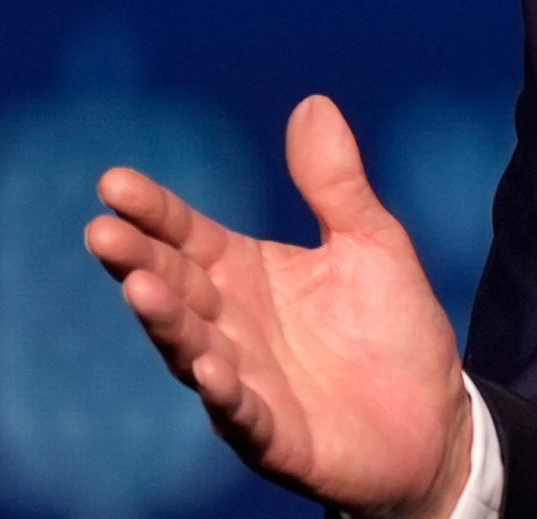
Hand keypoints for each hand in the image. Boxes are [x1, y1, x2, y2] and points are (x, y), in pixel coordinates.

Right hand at [86, 95, 474, 518]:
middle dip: (138, 261)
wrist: (433, 420)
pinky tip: (210, 370)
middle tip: (103, 231)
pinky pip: (242, 414)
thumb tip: (314, 101)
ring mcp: (246, 383)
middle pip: (175, 287)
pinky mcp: (275, 435)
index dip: (154, 211)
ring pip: (192, 349)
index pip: (188, 236)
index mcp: (246, 274)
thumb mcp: (371, 242)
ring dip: (166, 322)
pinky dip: (224, 393)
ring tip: (140, 289)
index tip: (113, 182)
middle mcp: (231, 325)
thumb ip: (336, 183)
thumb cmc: (391, 328)